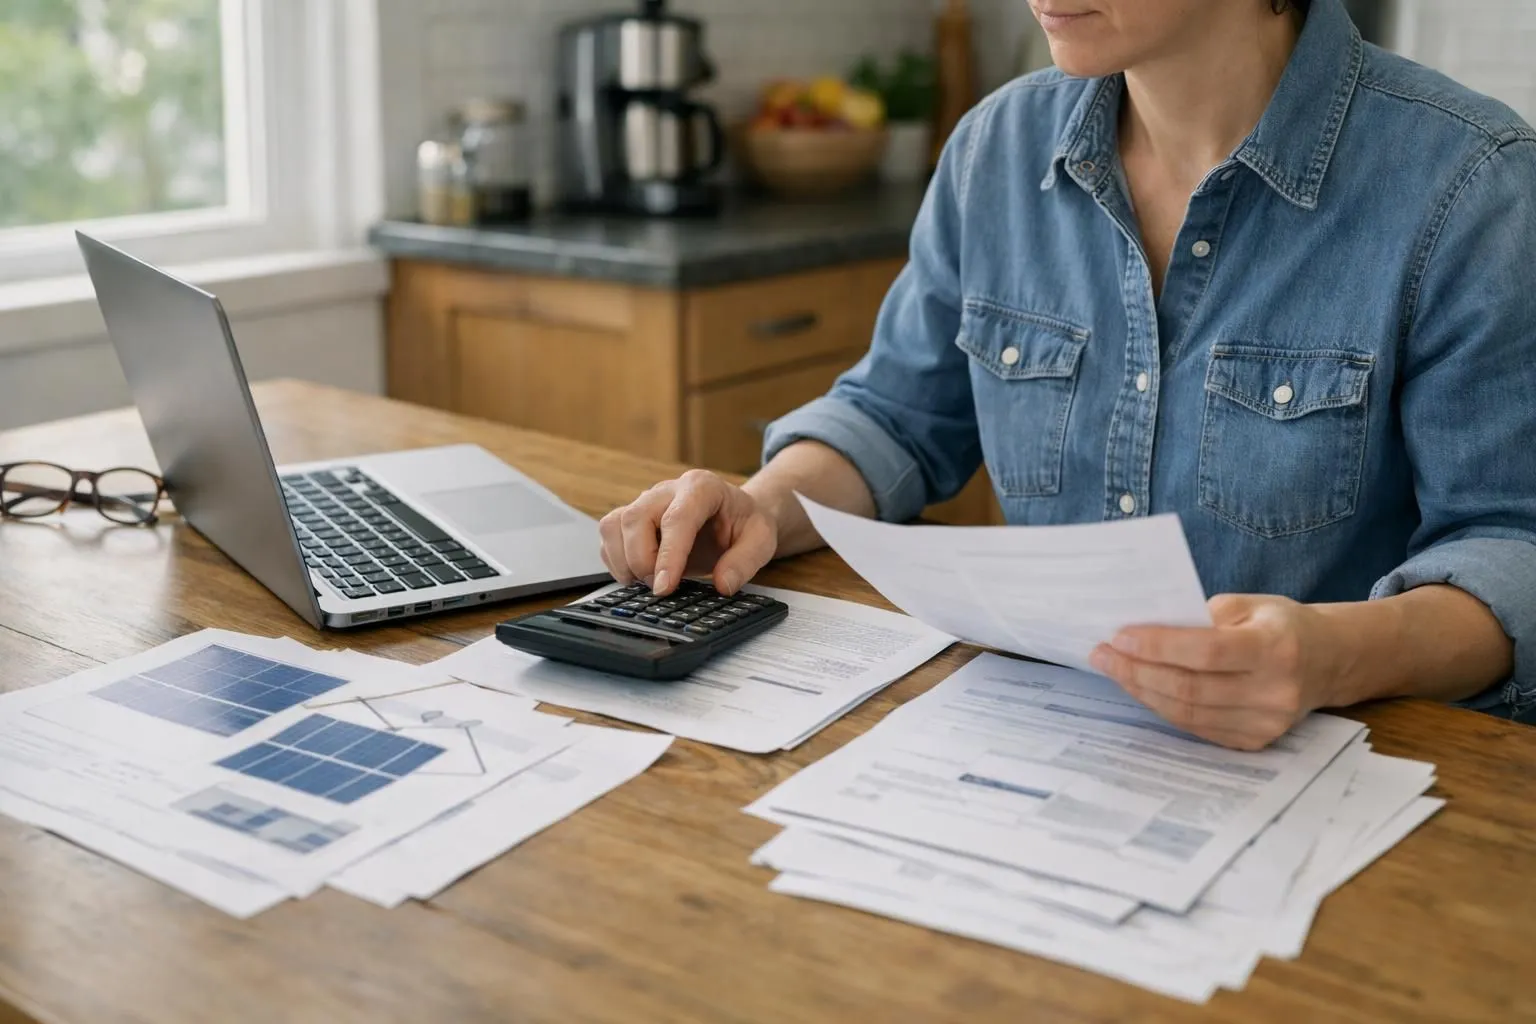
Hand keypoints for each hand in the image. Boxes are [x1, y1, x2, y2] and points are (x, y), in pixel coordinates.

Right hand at [598, 469, 778, 595]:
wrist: (735, 515)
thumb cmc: (745, 523)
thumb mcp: (761, 541)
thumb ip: (745, 562)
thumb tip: (722, 585)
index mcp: (702, 488)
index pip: (677, 519)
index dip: (667, 555)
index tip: (664, 587)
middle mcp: (668, 490)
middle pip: (635, 518)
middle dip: (642, 560)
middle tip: (661, 588)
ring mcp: (646, 502)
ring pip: (614, 525)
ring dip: (624, 561)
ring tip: (648, 582)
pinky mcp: (631, 518)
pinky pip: (609, 536)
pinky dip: (616, 561)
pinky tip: (637, 576)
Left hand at [1088, 594, 1343, 750]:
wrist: (1328, 662)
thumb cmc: (1280, 626)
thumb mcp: (1250, 604)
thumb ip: (1202, 616)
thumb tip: (1143, 627)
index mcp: (1275, 648)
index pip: (1206, 652)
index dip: (1158, 646)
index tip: (1119, 635)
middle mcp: (1274, 691)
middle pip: (1191, 687)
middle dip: (1137, 670)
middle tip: (1102, 653)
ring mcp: (1266, 723)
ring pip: (1188, 712)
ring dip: (1143, 690)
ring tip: (1113, 668)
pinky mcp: (1255, 741)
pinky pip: (1197, 727)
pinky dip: (1163, 707)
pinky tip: (1141, 687)